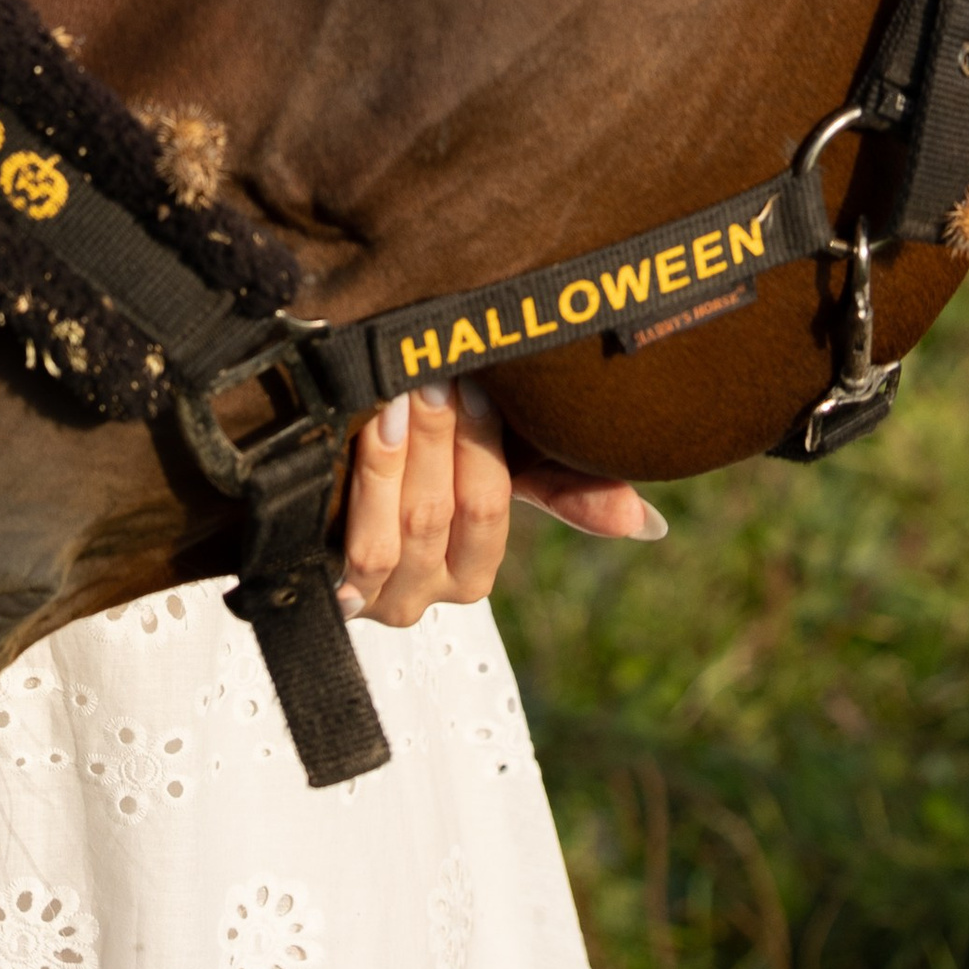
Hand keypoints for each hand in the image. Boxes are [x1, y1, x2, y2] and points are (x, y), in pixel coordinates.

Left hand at [338, 377, 664, 626]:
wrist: (321, 488)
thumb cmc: (421, 469)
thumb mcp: (490, 472)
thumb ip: (562, 493)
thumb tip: (648, 524)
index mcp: (467, 574)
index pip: (486, 511)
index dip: (481, 447)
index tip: (475, 385)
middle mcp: (420, 593)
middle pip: (437, 515)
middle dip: (436, 438)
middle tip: (432, 373)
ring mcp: (369, 595)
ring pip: (394, 534)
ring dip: (396, 455)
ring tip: (397, 391)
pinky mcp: (326, 583)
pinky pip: (353, 547)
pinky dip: (362, 483)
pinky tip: (362, 432)